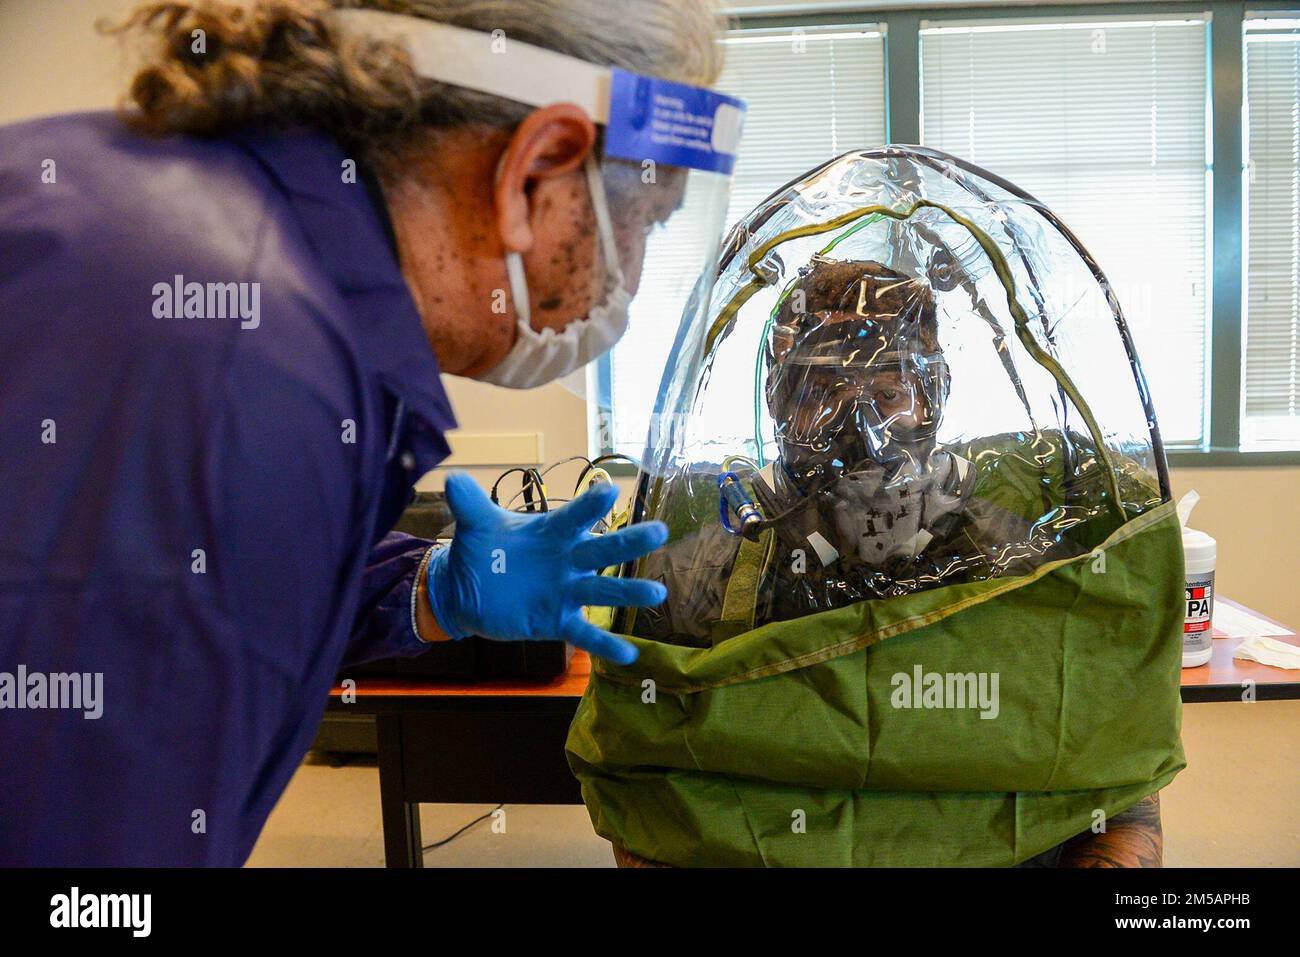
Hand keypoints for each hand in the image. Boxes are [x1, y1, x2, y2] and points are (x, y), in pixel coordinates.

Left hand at [424, 473, 667, 663]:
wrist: (469, 588)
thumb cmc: (484, 549)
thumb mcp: (476, 526)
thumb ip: (469, 504)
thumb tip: (453, 480)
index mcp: (552, 532)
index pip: (574, 516)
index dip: (590, 505)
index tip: (610, 489)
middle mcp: (567, 560)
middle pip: (603, 550)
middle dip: (629, 542)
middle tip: (659, 531)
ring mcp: (566, 592)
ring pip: (603, 593)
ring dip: (630, 592)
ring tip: (658, 593)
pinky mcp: (558, 621)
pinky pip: (585, 634)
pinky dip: (606, 645)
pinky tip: (630, 655)